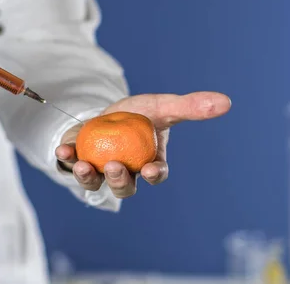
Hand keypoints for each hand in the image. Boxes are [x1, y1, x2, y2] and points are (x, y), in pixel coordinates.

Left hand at [55, 92, 230, 197]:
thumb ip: (191, 107)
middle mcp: (126, 173)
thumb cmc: (140, 112)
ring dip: (90, 177)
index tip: (152, 169)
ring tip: (85, 166)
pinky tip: (63, 150)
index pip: (156, 175)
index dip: (155, 175)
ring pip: (97, 183)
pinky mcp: (79, 162)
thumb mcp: (163, 105)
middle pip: (125, 187)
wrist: (109, 110)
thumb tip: (227, 101)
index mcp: (149, 163)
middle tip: (116, 168)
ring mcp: (100, 171)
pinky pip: (72, 165)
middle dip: (121, 182)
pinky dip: (66, 159)